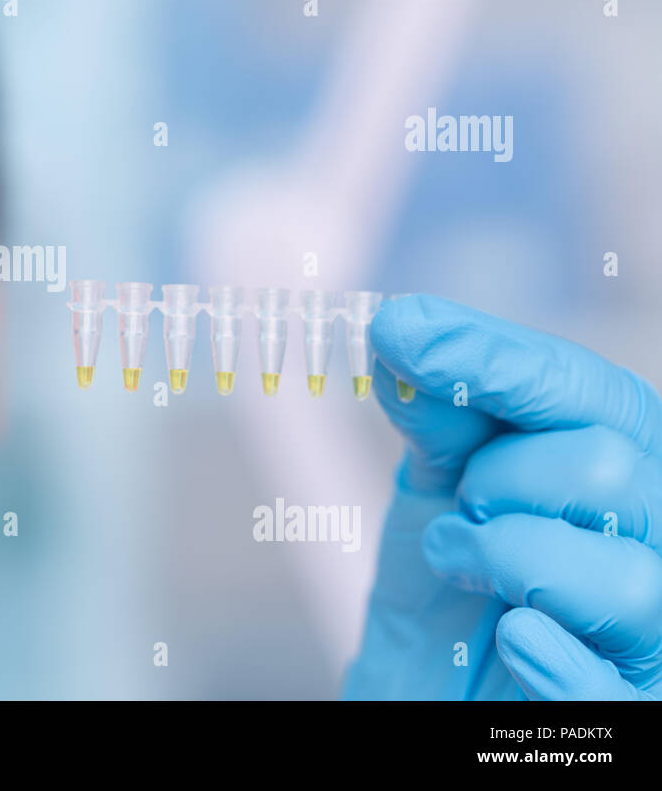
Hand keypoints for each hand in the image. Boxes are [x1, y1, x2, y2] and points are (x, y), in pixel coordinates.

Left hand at [342, 294, 661, 699]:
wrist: (426, 686)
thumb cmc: (445, 582)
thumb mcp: (436, 484)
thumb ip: (439, 412)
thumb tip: (405, 328)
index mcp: (625, 465)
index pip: (594, 392)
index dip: (499, 360)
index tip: (403, 330)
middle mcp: (658, 539)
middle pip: (611, 468)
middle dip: (502, 479)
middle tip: (460, 507)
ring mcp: (655, 635)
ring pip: (624, 578)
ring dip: (505, 561)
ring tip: (456, 565)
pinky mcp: (630, 711)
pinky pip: (607, 691)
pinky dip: (545, 657)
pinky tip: (509, 639)